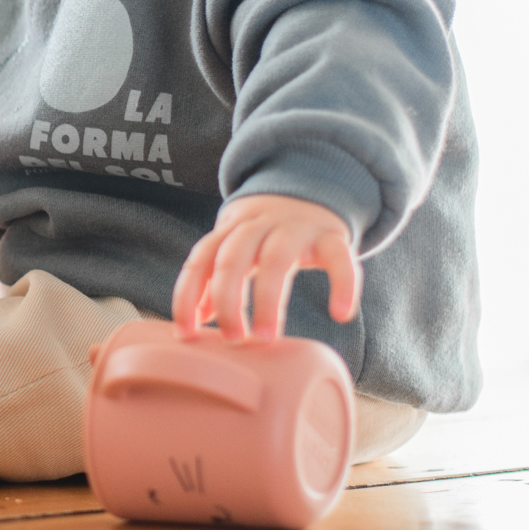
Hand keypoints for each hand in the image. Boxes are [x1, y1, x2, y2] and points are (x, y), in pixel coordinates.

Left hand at [172, 194, 359, 340]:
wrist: (309, 190)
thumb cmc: (265, 232)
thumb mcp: (237, 247)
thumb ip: (216, 278)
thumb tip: (198, 317)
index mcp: (230, 230)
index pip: (200, 260)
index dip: (188, 295)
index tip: (185, 333)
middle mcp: (258, 226)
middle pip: (234, 259)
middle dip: (228, 301)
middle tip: (233, 339)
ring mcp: (295, 228)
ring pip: (276, 260)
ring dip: (268, 300)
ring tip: (267, 337)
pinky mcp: (332, 236)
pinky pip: (340, 259)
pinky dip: (343, 285)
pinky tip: (341, 314)